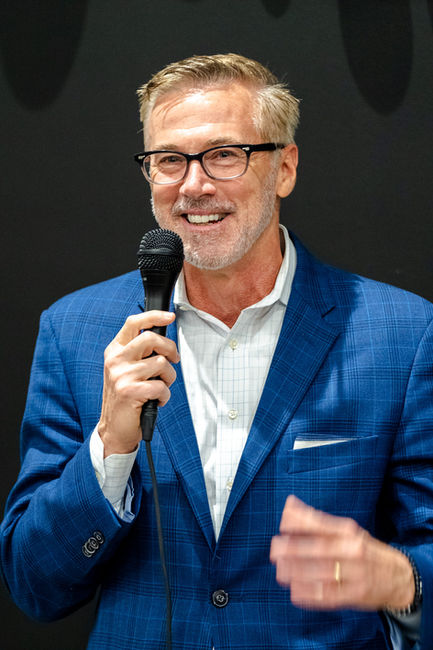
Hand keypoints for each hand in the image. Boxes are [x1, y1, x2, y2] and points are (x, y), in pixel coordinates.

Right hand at [97, 311, 179, 456]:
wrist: (114, 428)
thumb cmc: (126, 397)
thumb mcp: (126, 370)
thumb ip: (139, 353)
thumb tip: (164, 339)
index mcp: (115, 351)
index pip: (133, 323)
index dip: (154, 316)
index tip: (170, 316)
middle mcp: (115, 360)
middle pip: (151, 338)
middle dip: (170, 348)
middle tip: (174, 359)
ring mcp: (121, 375)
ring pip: (161, 363)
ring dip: (168, 378)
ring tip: (160, 388)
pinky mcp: (129, 391)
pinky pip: (161, 386)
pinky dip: (164, 395)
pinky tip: (156, 401)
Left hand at [270, 495, 414, 610]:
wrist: (400, 576)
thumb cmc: (365, 549)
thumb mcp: (347, 530)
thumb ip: (317, 520)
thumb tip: (289, 504)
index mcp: (349, 531)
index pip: (322, 524)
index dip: (301, 522)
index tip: (283, 523)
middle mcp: (353, 550)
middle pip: (321, 549)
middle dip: (295, 549)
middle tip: (275, 550)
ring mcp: (356, 574)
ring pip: (323, 573)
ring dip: (298, 573)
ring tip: (280, 571)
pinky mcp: (356, 595)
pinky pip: (331, 596)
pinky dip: (311, 595)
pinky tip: (295, 593)